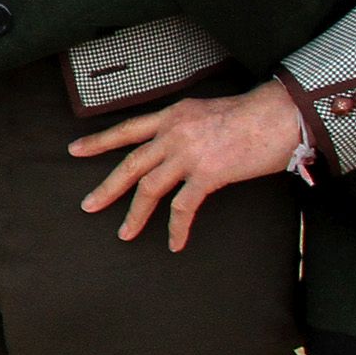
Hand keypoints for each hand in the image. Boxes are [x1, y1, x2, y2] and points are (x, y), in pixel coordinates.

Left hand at [71, 79, 302, 250]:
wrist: (280, 114)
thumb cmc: (252, 114)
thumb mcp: (207, 111)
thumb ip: (185, 127)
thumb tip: (177, 145)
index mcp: (172, 115)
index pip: (127, 129)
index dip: (99, 141)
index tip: (75, 149)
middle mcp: (173, 133)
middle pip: (130, 164)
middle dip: (106, 187)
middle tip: (88, 205)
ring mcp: (188, 154)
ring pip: (149, 188)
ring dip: (135, 215)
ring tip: (124, 234)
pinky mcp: (207, 174)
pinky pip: (183, 207)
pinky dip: (176, 227)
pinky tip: (174, 242)